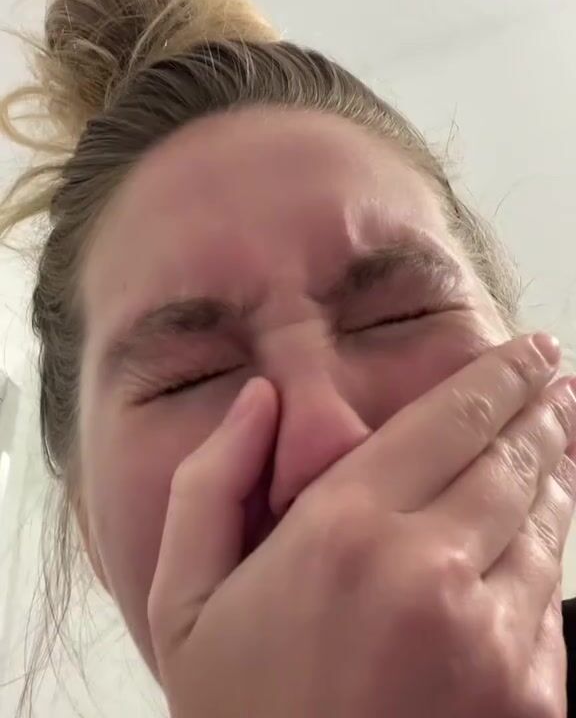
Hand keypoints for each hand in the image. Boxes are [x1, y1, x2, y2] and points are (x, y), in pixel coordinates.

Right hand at [148, 334, 575, 716]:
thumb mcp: (183, 601)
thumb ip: (210, 482)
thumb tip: (257, 399)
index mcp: (343, 532)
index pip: (451, 417)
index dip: (502, 373)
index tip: (531, 348)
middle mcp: (428, 572)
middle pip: (513, 458)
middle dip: (542, 408)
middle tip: (556, 379)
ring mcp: (490, 639)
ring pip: (547, 523)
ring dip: (555, 473)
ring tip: (556, 440)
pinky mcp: (530, 699)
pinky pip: (555, 599)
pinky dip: (550, 553)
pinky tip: (541, 531)